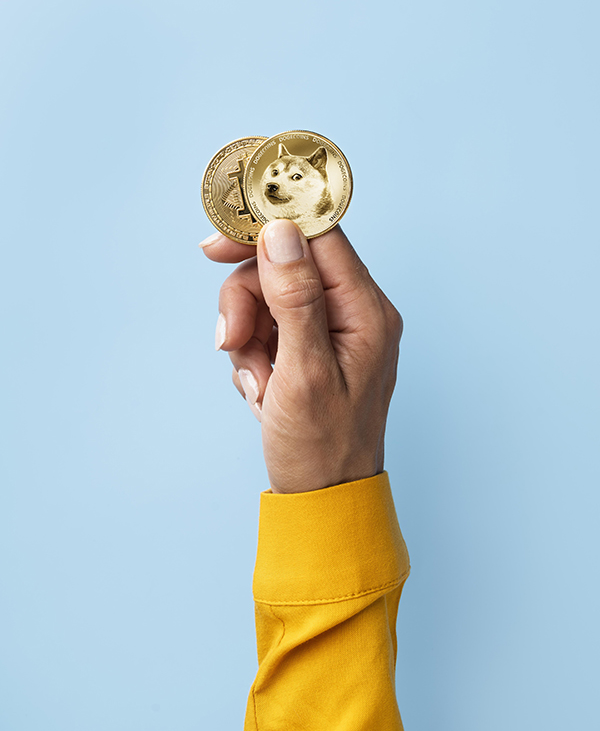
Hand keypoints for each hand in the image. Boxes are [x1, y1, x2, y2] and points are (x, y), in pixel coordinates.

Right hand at [200, 221, 401, 493]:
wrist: (321, 498)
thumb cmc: (322, 446)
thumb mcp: (304, 372)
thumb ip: (295, 299)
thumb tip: (280, 232)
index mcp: (366, 310)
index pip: (318, 237)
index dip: (266, 231)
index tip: (217, 246)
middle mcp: (353, 311)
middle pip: (283, 265)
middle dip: (247, 302)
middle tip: (232, 339)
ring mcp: (330, 329)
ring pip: (266, 296)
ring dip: (246, 336)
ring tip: (257, 382)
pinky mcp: (307, 346)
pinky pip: (265, 325)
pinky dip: (251, 354)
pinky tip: (261, 389)